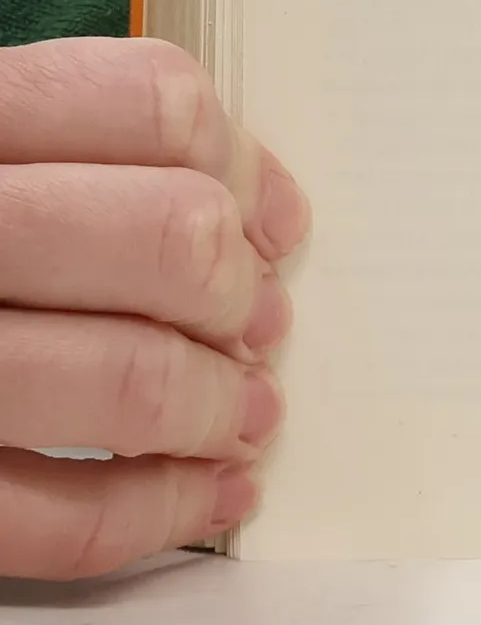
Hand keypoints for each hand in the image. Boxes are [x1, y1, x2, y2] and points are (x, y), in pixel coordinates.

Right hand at [0, 37, 307, 579]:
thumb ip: (107, 160)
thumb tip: (266, 221)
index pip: (154, 105)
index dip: (242, 172)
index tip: (266, 232)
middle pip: (170, 236)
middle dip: (236, 297)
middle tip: (253, 330)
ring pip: (133, 379)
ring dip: (217, 406)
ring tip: (241, 414)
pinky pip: (68, 519)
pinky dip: (164, 510)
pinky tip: (208, 493)